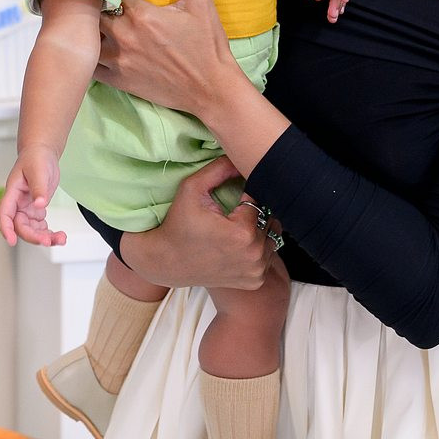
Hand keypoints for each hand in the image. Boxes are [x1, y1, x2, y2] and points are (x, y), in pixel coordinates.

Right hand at [0, 145, 66, 246]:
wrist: (42, 153)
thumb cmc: (36, 158)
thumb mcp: (38, 170)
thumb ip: (39, 188)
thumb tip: (40, 205)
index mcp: (13, 193)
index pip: (4, 213)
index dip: (6, 228)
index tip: (11, 242)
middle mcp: (17, 204)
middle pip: (20, 226)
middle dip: (33, 236)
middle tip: (48, 241)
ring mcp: (26, 208)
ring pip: (31, 229)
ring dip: (44, 237)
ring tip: (61, 239)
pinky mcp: (36, 209)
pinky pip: (39, 226)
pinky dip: (48, 233)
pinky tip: (59, 235)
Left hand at [95, 0, 240, 117]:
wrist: (212, 89)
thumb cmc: (207, 44)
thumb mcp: (200, 1)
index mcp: (142, 15)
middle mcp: (124, 36)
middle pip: (92, 11)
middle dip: (94, 3)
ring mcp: (118, 60)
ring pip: (87, 38)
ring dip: (87, 28)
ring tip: (87, 20)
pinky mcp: (118, 80)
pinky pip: (90, 67)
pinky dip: (88, 55)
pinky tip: (90, 47)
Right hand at [118, 157, 275, 289]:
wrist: (166, 262)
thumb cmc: (178, 224)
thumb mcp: (192, 189)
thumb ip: (219, 169)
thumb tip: (241, 157)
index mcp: (243, 233)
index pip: (259, 201)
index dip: (245, 197)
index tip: (230, 201)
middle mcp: (254, 255)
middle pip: (269, 219)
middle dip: (254, 213)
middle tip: (231, 215)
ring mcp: (256, 271)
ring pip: (271, 237)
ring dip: (258, 230)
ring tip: (234, 229)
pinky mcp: (255, 281)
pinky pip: (267, 255)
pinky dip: (256, 249)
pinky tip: (236, 245)